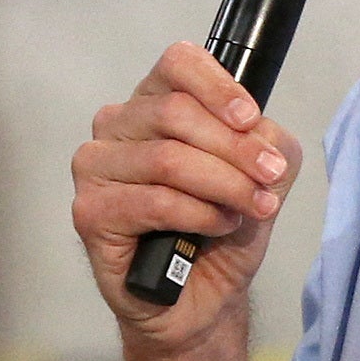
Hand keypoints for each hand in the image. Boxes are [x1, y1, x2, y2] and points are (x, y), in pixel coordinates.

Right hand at [72, 40, 302, 351]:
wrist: (203, 297)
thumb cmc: (221, 227)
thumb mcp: (263, 175)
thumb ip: (267, 142)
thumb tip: (260, 135)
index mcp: (155, 101)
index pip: (177, 63)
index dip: (218, 87)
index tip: (250, 118)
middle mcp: (118, 125)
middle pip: (177, 112)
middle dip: (235, 147)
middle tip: (269, 178)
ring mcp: (96, 167)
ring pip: (168, 158)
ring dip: (224, 184)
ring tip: (250, 208)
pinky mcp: (90, 212)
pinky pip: (153, 202)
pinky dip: (198, 213)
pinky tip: (217, 225)